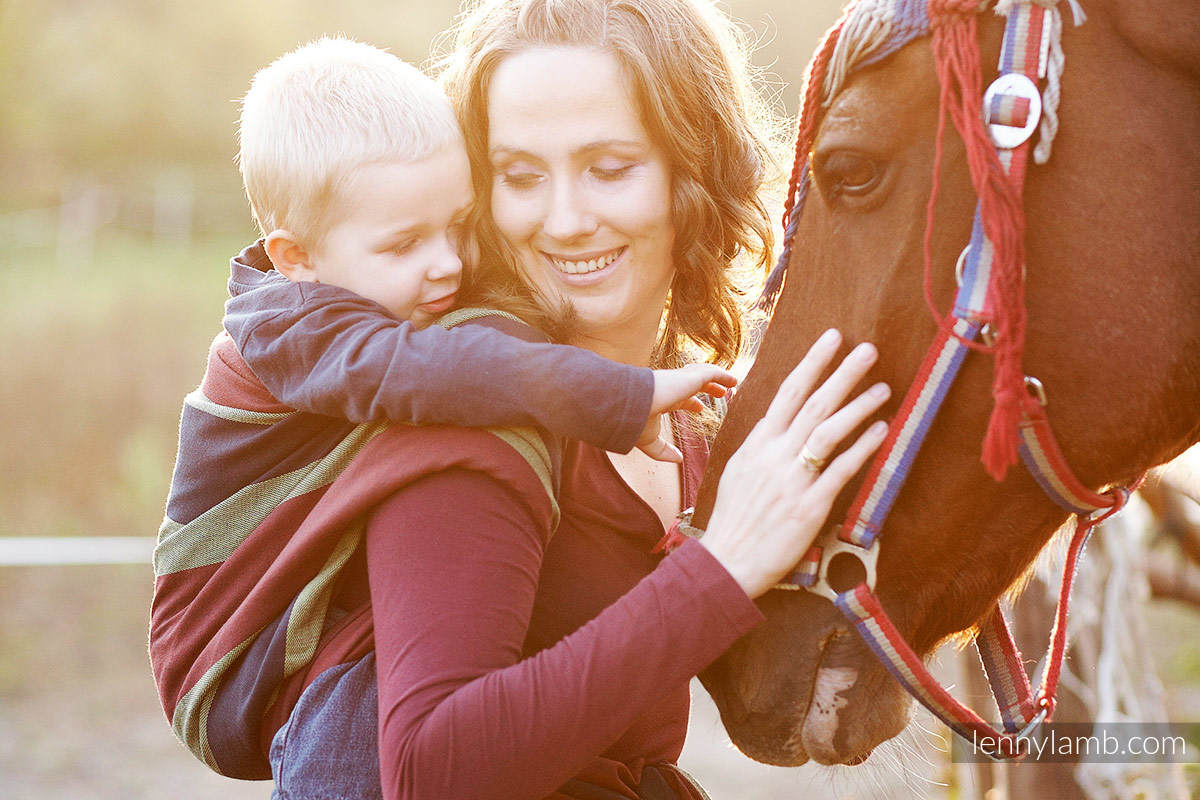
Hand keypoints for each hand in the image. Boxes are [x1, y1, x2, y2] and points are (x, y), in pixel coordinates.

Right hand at [638, 364, 737, 461]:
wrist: (630, 405)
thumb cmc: (634, 423)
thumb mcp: (649, 442)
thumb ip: (663, 451)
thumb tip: (678, 459)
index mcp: (660, 399)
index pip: (678, 399)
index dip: (690, 403)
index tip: (699, 407)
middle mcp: (670, 387)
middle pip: (692, 384)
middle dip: (706, 387)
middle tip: (719, 392)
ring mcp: (679, 380)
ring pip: (701, 375)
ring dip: (716, 380)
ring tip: (731, 384)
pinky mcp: (689, 377)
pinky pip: (710, 372)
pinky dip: (722, 375)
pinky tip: (734, 380)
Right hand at [700, 329, 889, 597]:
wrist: (728, 561)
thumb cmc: (735, 519)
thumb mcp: (738, 471)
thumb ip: (761, 446)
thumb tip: (777, 422)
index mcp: (757, 444)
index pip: (787, 393)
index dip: (812, 363)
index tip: (832, 338)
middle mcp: (774, 456)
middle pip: (813, 405)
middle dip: (842, 373)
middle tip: (868, 350)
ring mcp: (792, 480)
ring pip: (828, 432)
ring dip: (858, 407)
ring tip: (883, 388)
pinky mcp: (809, 507)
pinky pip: (840, 471)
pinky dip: (862, 448)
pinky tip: (881, 430)